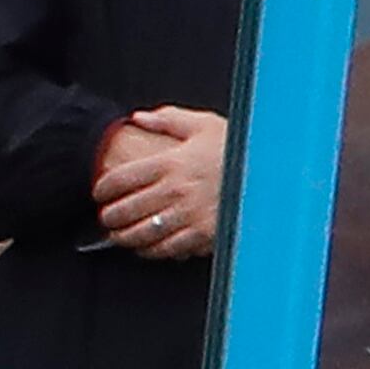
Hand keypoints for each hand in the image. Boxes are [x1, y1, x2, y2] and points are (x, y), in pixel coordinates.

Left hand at [93, 106, 226, 258]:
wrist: (270, 173)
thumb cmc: (236, 148)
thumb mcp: (203, 124)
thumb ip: (168, 120)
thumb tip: (138, 117)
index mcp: (171, 162)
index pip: (123, 178)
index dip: (104, 187)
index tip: (99, 192)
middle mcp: (175, 190)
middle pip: (127, 208)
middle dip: (110, 215)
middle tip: (104, 217)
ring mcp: (187, 214)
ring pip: (143, 232)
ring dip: (124, 236)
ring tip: (117, 235)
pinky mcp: (202, 234)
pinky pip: (167, 248)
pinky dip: (151, 251)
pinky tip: (145, 249)